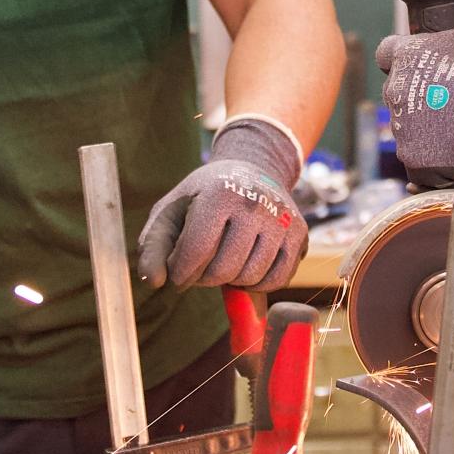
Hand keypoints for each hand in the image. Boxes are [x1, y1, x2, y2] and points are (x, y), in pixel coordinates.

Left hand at [137, 117, 306, 288]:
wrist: (252, 169)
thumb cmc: (204, 195)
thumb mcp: (171, 211)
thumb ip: (154, 246)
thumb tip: (154, 281)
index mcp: (220, 193)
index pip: (196, 251)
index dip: (180, 272)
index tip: (177, 273)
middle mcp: (256, 204)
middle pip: (223, 270)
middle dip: (204, 278)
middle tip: (199, 267)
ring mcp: (282, 219)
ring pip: (250, 278)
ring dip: (230, 281)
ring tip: (221, 263)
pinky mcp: (300, 234)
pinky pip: (277, 280)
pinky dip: (257, 284)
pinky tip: (244, 268)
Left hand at [376, 3, 453, 176]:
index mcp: (406, 54)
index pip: (387, 52)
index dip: (405, 57)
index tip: (422, 64)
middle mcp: (396, 89)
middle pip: (398, 91)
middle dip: (419, 93)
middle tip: (450, 98)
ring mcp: (401, 126)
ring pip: (407, 125)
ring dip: (425, 125)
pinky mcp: (413, 158)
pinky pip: (417, 155)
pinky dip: (432, 155)